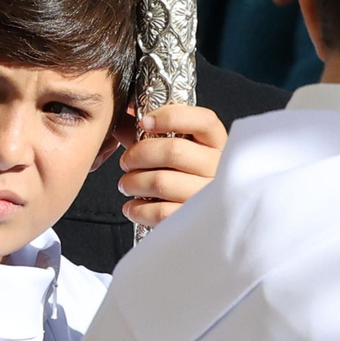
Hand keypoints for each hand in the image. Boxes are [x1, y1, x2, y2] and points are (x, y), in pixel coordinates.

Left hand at [116, 104, 227, 227]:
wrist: (203, 223)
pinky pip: (159, 212)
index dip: (170, 116)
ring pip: (161, 182)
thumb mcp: (182, 152)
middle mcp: (219, 169)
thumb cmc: (185, 180)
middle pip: (173, 151)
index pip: (203, 120)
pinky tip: (133, 207)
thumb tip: (121, 124)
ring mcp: (209, 197)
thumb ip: (155, 135)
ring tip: (127, 185)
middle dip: (138, 155)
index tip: (145, 122)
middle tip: (127, 162)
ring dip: (133, 182)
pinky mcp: (196, 222)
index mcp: (217, 145)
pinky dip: (137, 209)